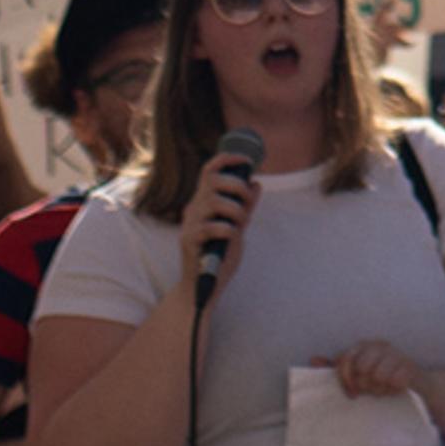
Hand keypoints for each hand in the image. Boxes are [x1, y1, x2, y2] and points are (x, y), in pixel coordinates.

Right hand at [174, 144, 263, 297]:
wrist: (203, 286)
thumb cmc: (219, 255)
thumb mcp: (237, 227)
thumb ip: (245, 207)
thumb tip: (256, 183)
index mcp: (204, 202)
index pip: (210, 170)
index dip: (228, 158)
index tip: (247, 160)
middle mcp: (194, 208)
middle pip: (214, 180)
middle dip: (237, 187)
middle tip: (246, 204)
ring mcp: (189, 224)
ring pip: (215, 201)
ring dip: (236, 210)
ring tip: (240, 225)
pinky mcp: (188, 241)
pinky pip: (212, 226)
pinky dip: (228, 229)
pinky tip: (231, 238)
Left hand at [333, 340, 423, 401]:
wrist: (414, 384)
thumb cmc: (380, 377)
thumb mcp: (357, 372)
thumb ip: (335, 366)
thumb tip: (313, 359)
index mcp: (364, 345)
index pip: (346, 360)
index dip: (346, 380)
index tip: (352, 393)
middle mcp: (380, 345)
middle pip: (362, 368)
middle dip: (366, 384)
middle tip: (372, 388)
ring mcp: (396, 353)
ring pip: (378, 375)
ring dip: (381, 388)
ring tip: (384, 388)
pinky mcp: (410, 366)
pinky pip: (395, 381)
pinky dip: (394, 389)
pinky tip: (396, 388)